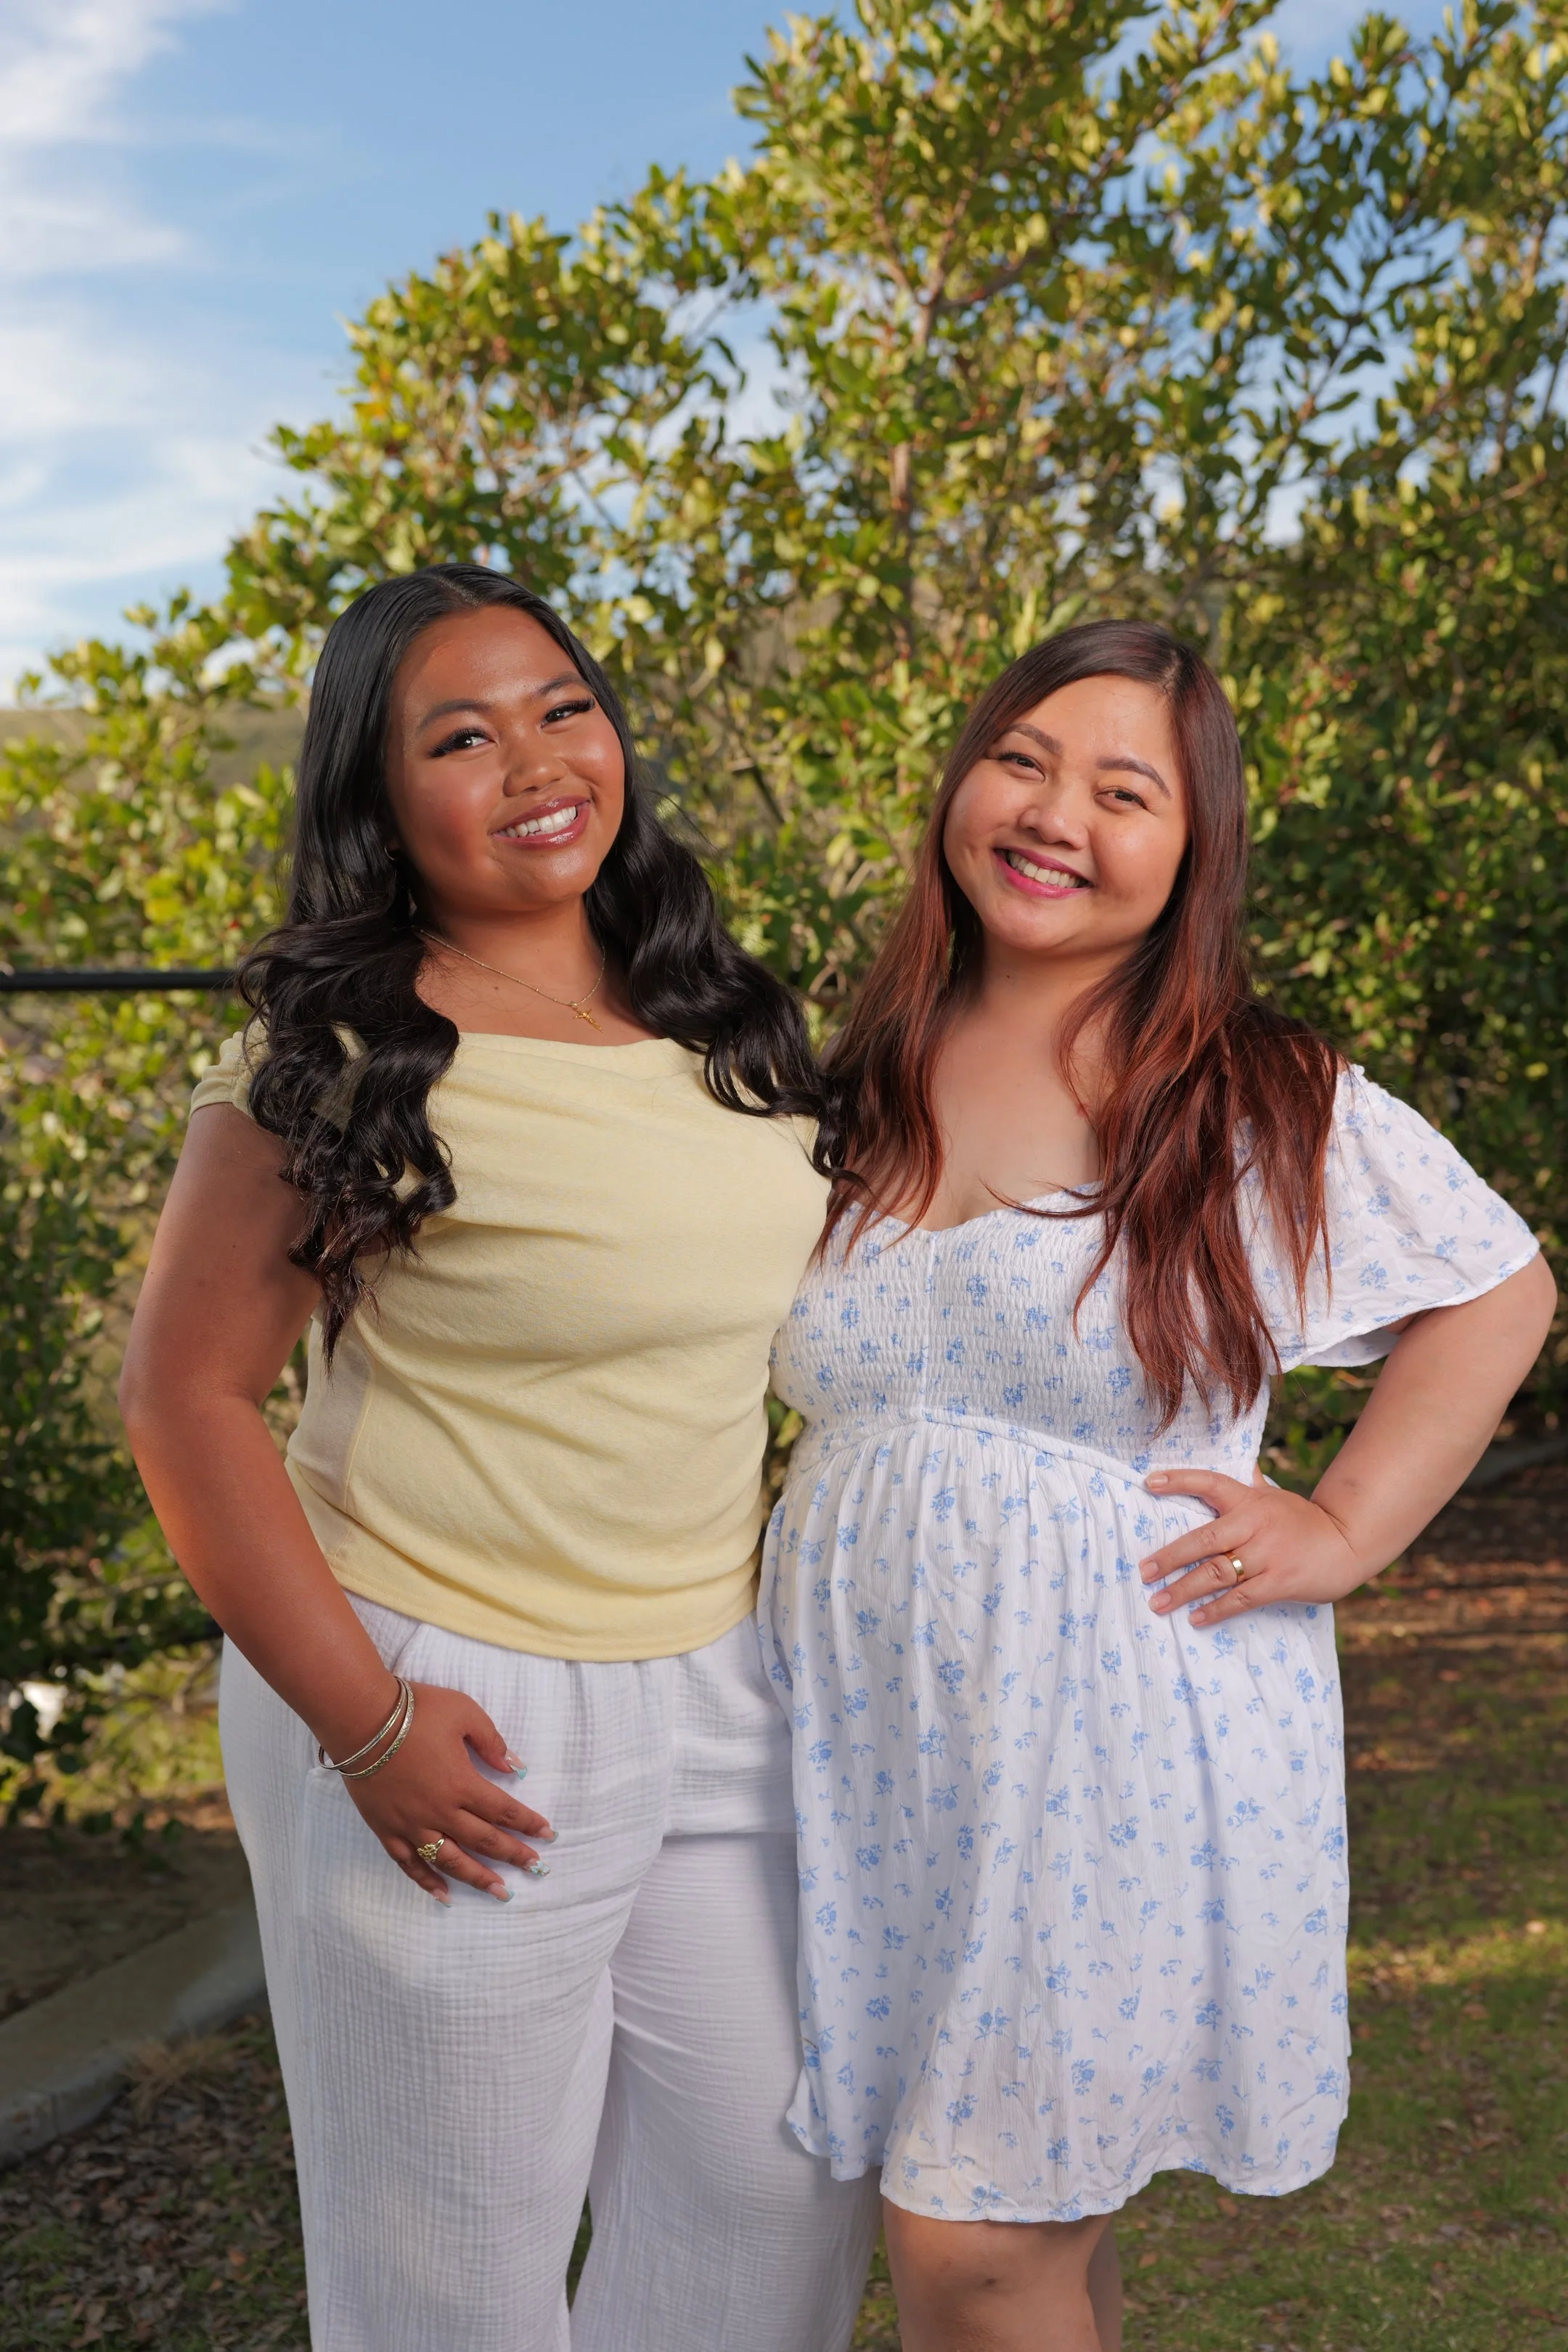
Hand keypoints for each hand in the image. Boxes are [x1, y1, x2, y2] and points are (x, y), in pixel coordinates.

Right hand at [332, 1681, 555, 1903]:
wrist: (361, 1719)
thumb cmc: (416, 1711)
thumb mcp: (463, 1713)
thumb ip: (491, 1741)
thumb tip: (515, 1766)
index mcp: (462, 1784)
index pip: (504, 1811)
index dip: (529, 1824)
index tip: (548, 1835)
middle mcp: (440, 1811)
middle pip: (485, 1841)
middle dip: (514, 1855)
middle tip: (536, 1868)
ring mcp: (412, 1825)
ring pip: (451, 1861)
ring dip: (478, 1878)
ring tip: (501, 1892)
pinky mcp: (387, 1829)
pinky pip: (410, 1864)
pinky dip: (427, 1882)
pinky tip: (444, 1896)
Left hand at [1138, 1467, 1363, 1627]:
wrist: (1348, 1542)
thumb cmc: (1303, 1520)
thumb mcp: (1275, 1496)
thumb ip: (1251, 1483)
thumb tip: (1237, 1461)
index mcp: (1250, 1500)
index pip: (1210, 1483)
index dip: (1179, 1481)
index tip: (1149, 1482)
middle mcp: (1255, 1525)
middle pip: (1204, 1539)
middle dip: (1170, 1557)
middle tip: (1143, 1570)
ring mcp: (1267, 1555)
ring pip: (1217, 1573)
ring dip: (1184, 1590)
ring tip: (1158, 1602)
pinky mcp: (1280, 1582)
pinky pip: (1240, 1598)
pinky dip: (1216, 1610)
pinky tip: (1196, 1618)